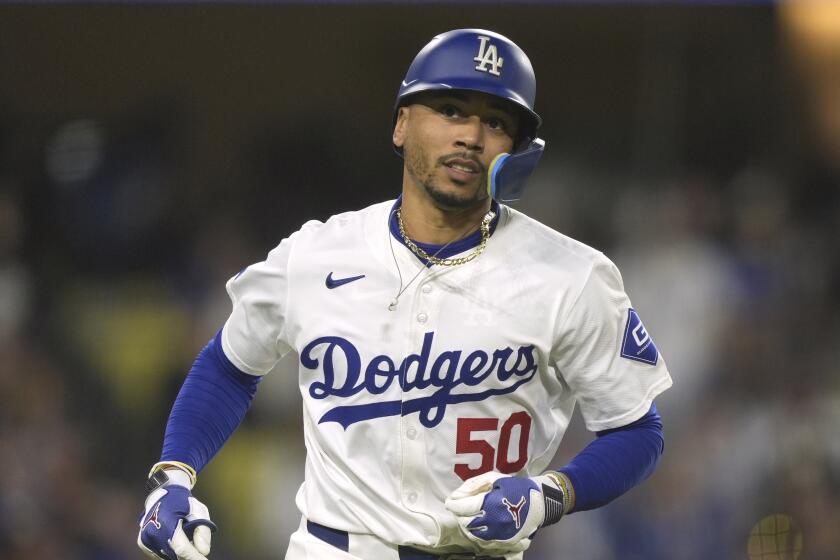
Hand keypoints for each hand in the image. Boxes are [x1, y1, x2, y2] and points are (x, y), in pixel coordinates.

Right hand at [137, 476, 216, 559]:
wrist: (162, 494)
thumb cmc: (183, 502)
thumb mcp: (198, 511)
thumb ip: (202, 531)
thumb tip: (204, 551)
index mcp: (166, 522)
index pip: (181, 548)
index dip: (194, 557)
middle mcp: (152, 533)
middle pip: (175, 554)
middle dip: (189, 554)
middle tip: (197, 545)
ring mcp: (145, 539)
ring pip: (169, 555)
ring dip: (180, 552)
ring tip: (185, 535)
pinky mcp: (143, 544)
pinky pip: (162, 553)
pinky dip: (171, 550)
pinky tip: (176, 537)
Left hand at [444, 471, 564, 554]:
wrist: (539, 503)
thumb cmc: (515, 487)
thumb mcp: (495, 478)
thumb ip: (474, 485)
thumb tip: (457, 495)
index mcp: (491, 504)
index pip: (464, 507)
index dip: (454, 504)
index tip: (450, 501)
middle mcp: (494, 521)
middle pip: (466, 522)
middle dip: (459, 514)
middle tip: (459, 507)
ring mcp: (499, 534)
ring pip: (473, 534)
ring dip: (466, 525)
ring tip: (467, 516)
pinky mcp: (505, 541)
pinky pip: (484, 541)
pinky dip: (476, 534)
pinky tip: (477, 525)